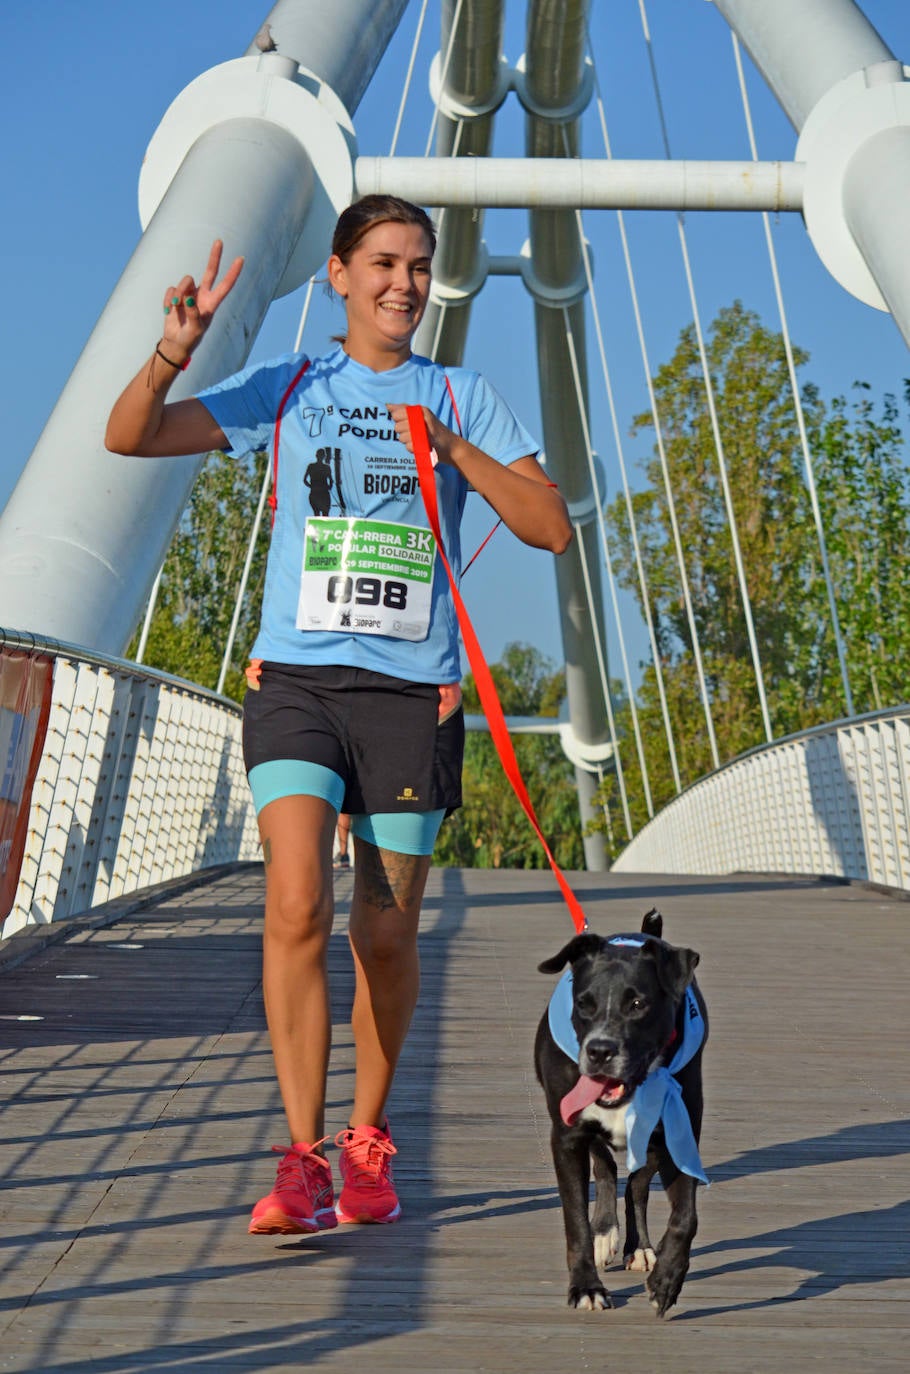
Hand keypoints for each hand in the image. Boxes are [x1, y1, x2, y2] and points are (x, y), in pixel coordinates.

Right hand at [161, 239, 243, 357]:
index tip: (241, 259)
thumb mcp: (195, 328)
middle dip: (214, 257)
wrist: (176, 342)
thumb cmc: (191, 338)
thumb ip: (194, 313)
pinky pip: (171, 289)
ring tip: (176, 306)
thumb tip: (189, 297)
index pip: (225, 285)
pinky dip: (168, 299)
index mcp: (212, 303)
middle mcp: (202, 295)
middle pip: (210, 272)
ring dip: (179, 293)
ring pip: (185, 281)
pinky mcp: (176, 295)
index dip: (233, 273)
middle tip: (220, 241)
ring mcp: (189, 294)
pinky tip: (168, 310)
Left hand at [386, 404, 455, 464]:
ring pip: (402, 438)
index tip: (407, 424)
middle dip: (403, 433)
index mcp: (419, 410)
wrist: (452, 447)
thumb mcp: (421, 417)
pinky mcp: (425, 442)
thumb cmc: (434, 431)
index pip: (396, 414)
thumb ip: (404, 410)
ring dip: (408, 442)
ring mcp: (424, 429)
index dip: (398, 421)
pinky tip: (421, 446)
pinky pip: (409, 447)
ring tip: (419, 440)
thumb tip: (388, 405)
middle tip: (414, 434)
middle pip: (397, 427)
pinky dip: (414, 449)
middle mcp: (421, 417)